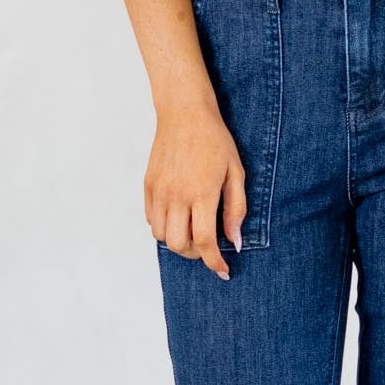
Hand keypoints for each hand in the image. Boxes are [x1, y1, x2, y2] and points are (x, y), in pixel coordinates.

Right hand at [146, 100, 242, 279]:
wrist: (184, 113)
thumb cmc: (215, 140)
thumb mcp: (236, 173)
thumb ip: (236, 209)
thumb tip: (235, 240)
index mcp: (201, 193)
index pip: (203, 241)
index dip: (214, 262)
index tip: (223, 270)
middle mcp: (176, 195)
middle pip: (178, 245)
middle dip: (195, 255)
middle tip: (208, 248)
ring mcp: (159, 191)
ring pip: (160, 236)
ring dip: (177, 242)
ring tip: (192, 231)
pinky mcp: (148, 185)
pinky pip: (150, 219)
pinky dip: (164, 227)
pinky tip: (178, 217)